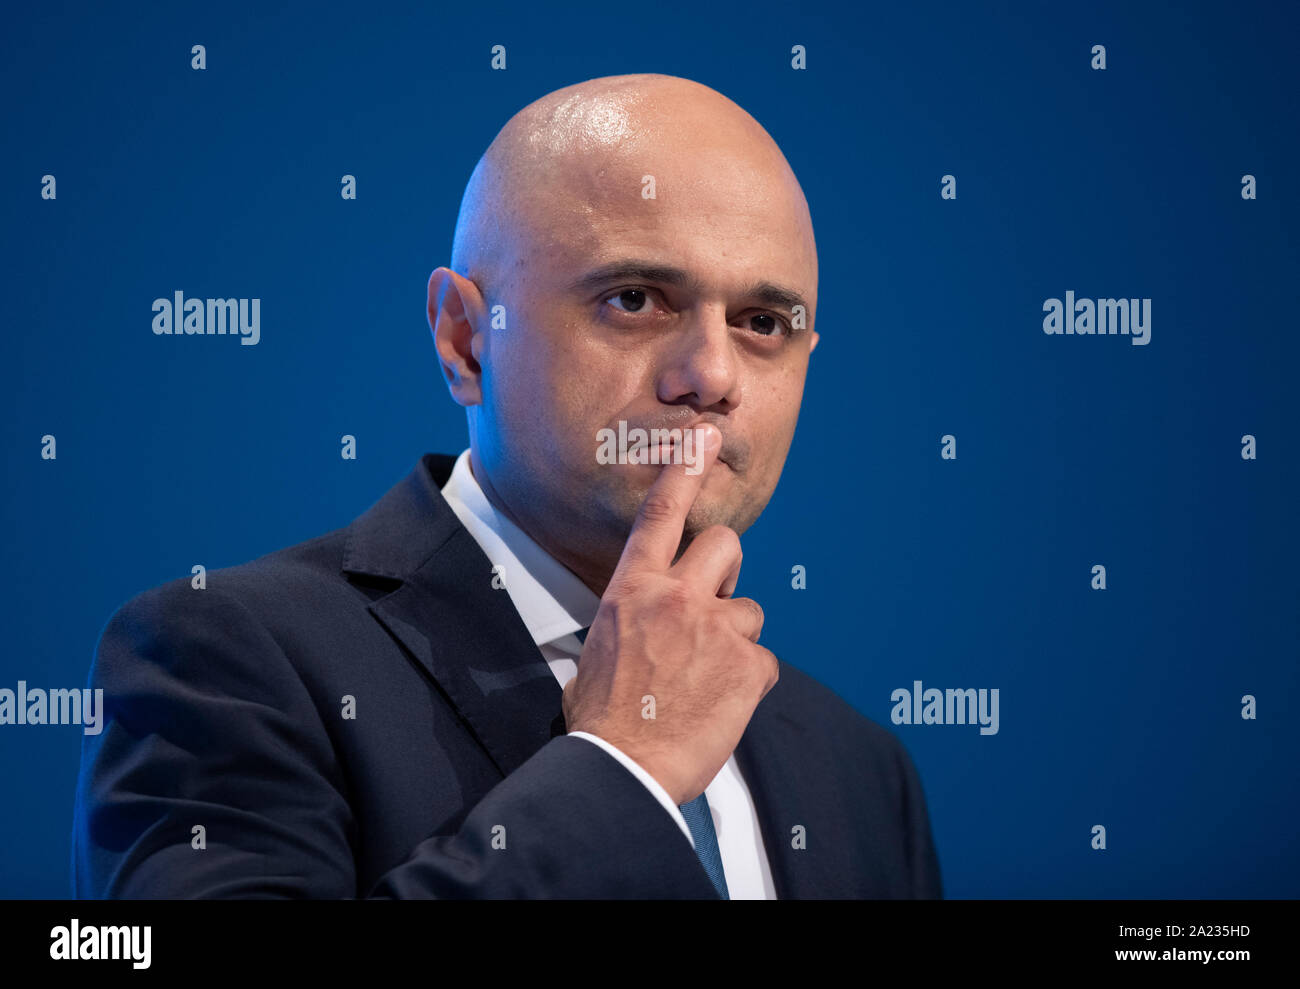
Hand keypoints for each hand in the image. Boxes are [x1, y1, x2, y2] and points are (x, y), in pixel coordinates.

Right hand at [562, 424, 778, 804]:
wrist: (620, 769)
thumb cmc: (601, 718)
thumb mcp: (597, 650)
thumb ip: (628, 618)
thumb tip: (639, 622)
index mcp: (632, 589)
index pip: (660, 513)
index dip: (685, 469)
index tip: (705, 436)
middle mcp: (676, 597)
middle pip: (725, 544)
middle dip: (725, 569)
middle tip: (710, 607)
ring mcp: (716, 629)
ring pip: (750, 609)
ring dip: (735, 638)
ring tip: (705, 678)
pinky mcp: (748, 665)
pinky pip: (763, 660)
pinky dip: (748, 681)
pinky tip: (721, 704)